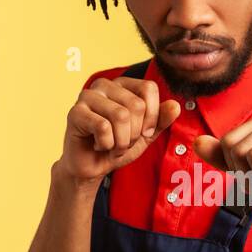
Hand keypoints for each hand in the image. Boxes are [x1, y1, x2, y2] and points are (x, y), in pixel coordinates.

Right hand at [61, 76, 180, 183]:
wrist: (92, 167)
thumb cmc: (117, 146)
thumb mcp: (146, 135)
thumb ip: (161, 120)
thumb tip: (175, 106)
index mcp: (123, 84)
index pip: (149, 88)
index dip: (152, 116)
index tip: (144, 132)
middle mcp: (104, 85)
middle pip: (136, 105)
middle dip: (134, 133)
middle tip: (122, 142)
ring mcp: (87, 96)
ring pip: (120, 116)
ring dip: (121, 141)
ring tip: (112, 145)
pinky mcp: (75, 112)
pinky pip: (103, 127)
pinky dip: (106, 145)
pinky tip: (98, 145)